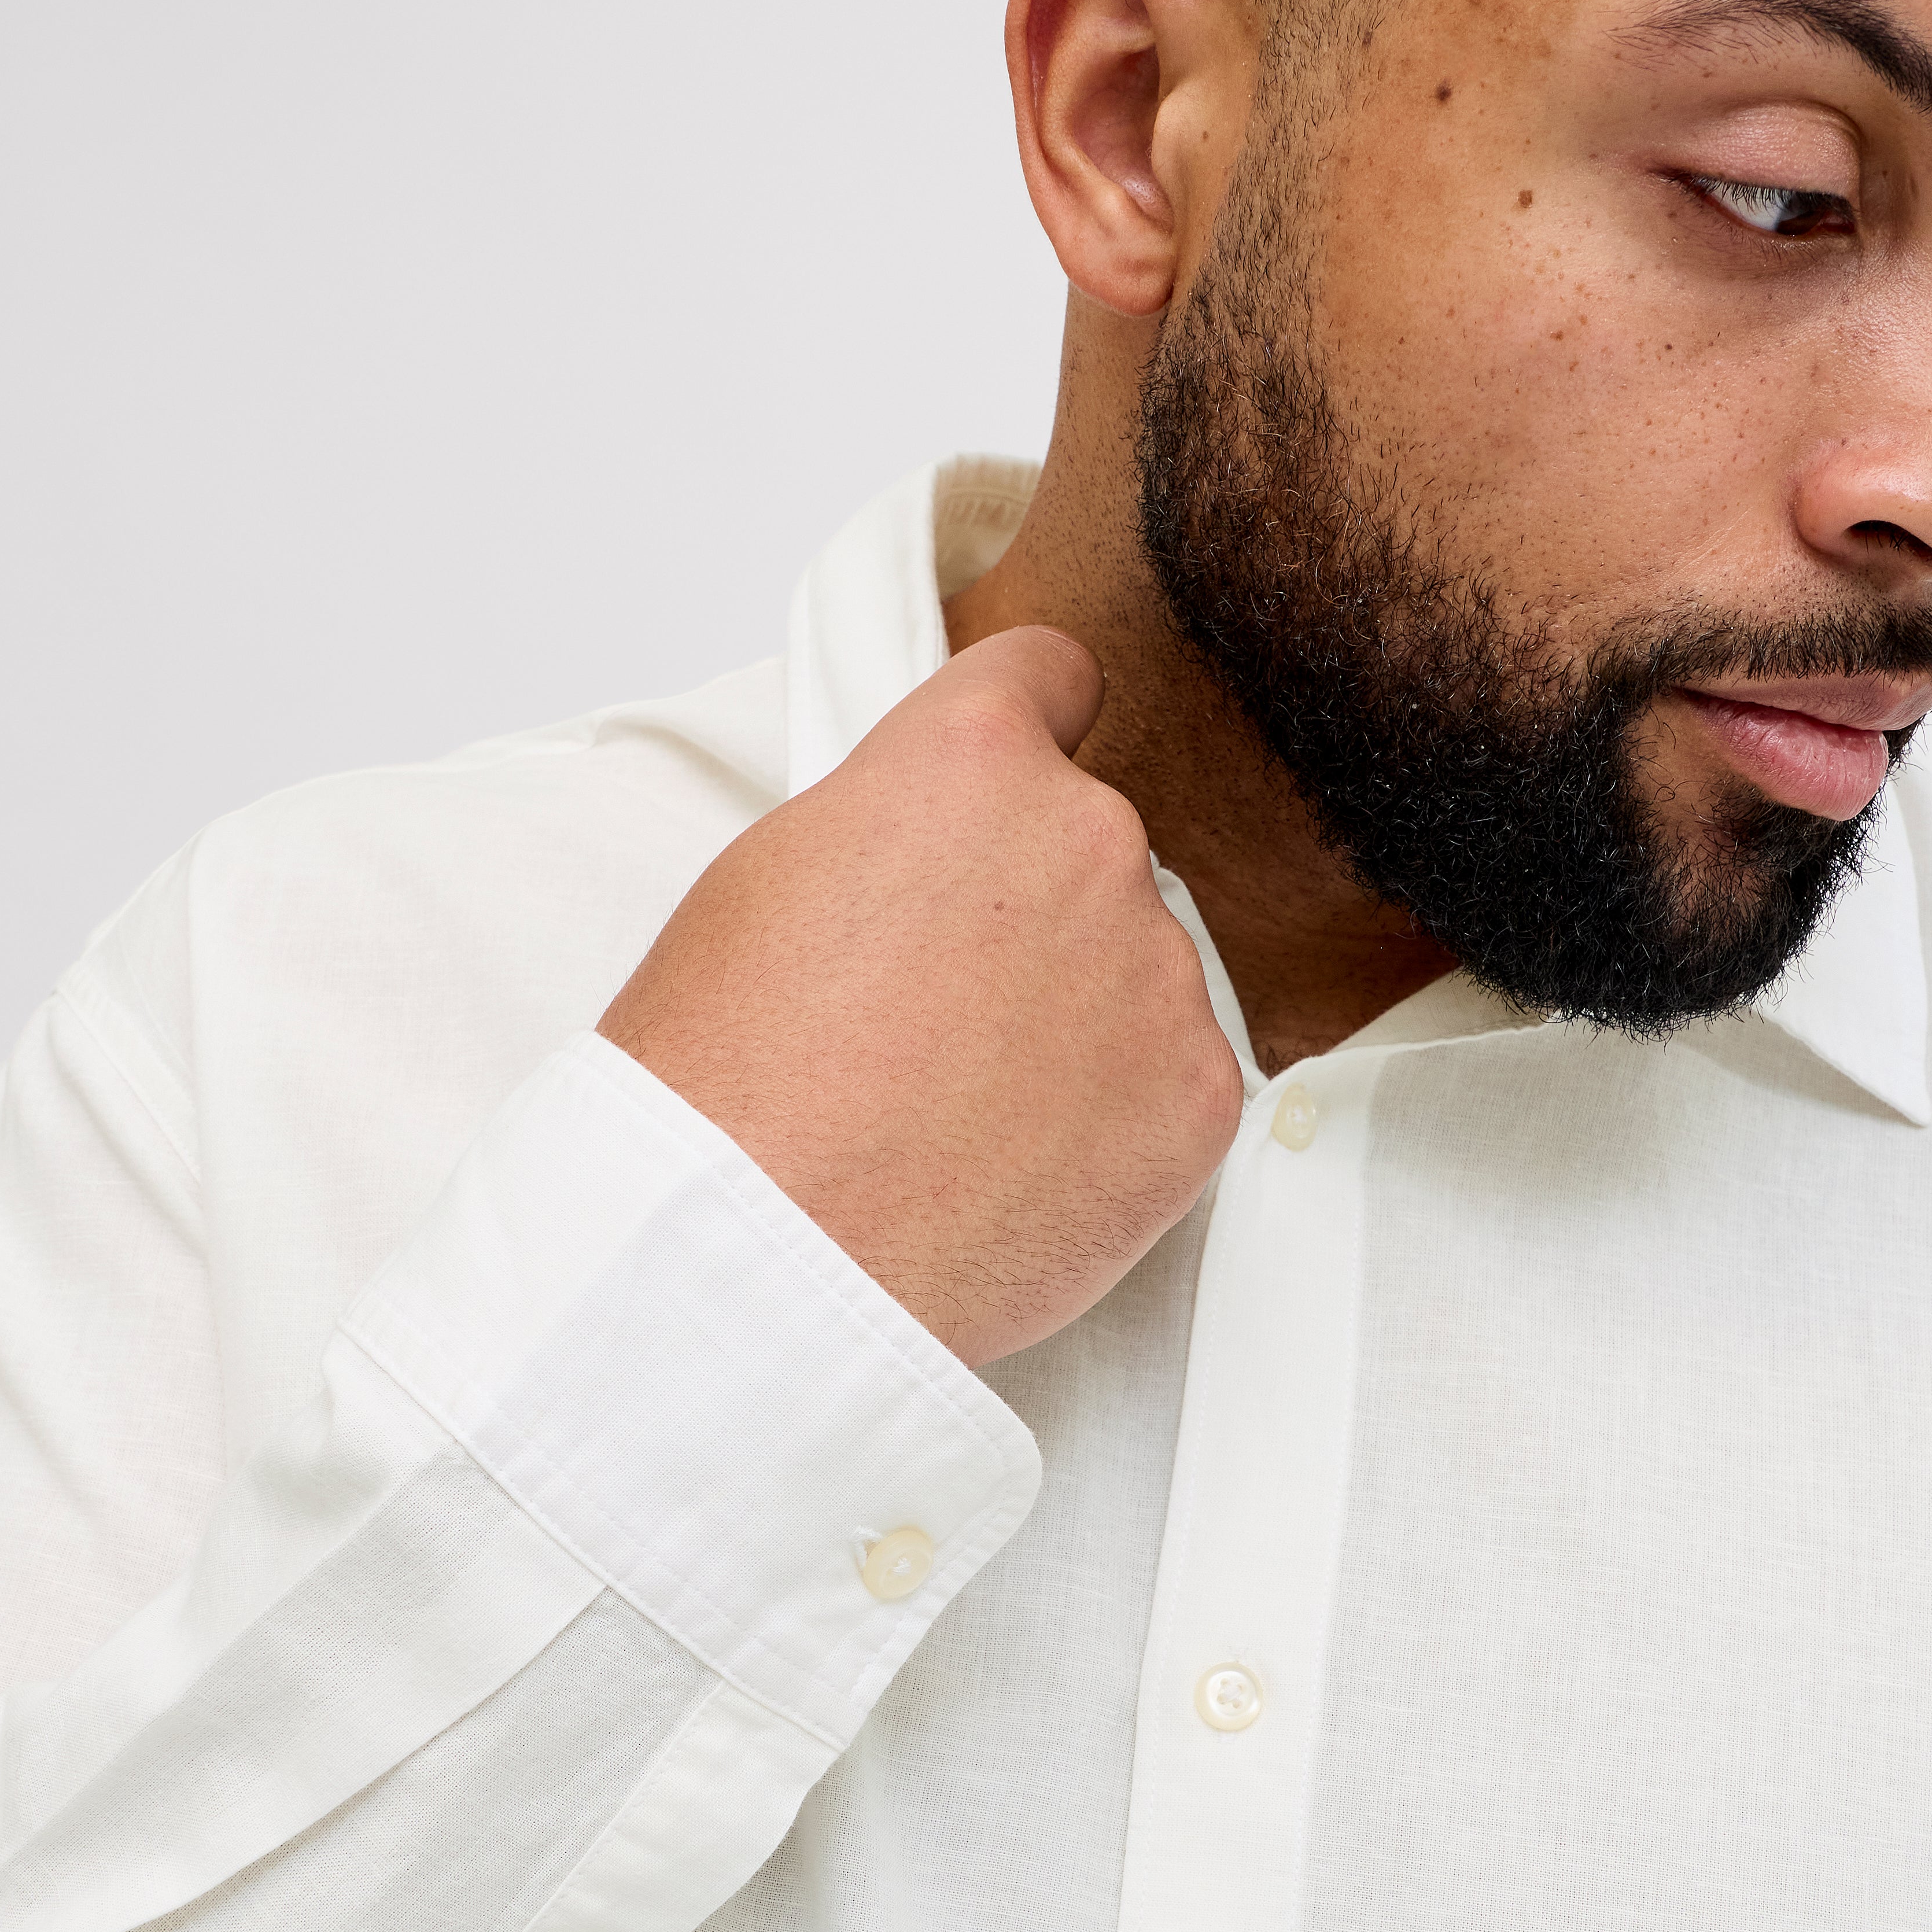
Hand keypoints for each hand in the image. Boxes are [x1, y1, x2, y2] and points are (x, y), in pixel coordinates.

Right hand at [598, 626, 1244, 1364]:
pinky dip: (1115, 1120)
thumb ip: (896, 825)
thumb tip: (944, 848)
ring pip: (1135, 971)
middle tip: (940, 1013)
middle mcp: (1088, 836)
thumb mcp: (771, 878)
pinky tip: (1021, 1165)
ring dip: (1078, 1019)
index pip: (1049, 677)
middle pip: (1088, 846)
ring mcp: (1158, 969)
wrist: (766, 1254)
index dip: (1024, 730)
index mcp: (972, 758)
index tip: (1014, 783)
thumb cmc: (729, 1077)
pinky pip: (1173, 1081)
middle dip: (1033, 912)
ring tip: (967, 1109)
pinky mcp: (1202, 1093)